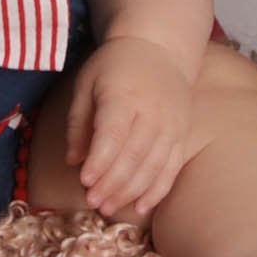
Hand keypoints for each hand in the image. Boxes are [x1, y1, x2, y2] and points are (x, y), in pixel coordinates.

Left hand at [64, 36, 194, 220]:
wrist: (159, 49)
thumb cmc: (114, 66)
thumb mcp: (87, 83)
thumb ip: (78, 122)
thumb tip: (73, 161)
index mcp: (124, 95)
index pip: (113, 134)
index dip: (100, 161)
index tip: (84, 181)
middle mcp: (152, 112)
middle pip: (133, 155)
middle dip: (112, 183)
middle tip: (93, 202)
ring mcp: (171, 125)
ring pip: (153, 166)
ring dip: (131, 191)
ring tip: (109, 207)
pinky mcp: (182, 134)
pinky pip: (172, 168)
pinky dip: (157, 190)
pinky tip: (141, 207)